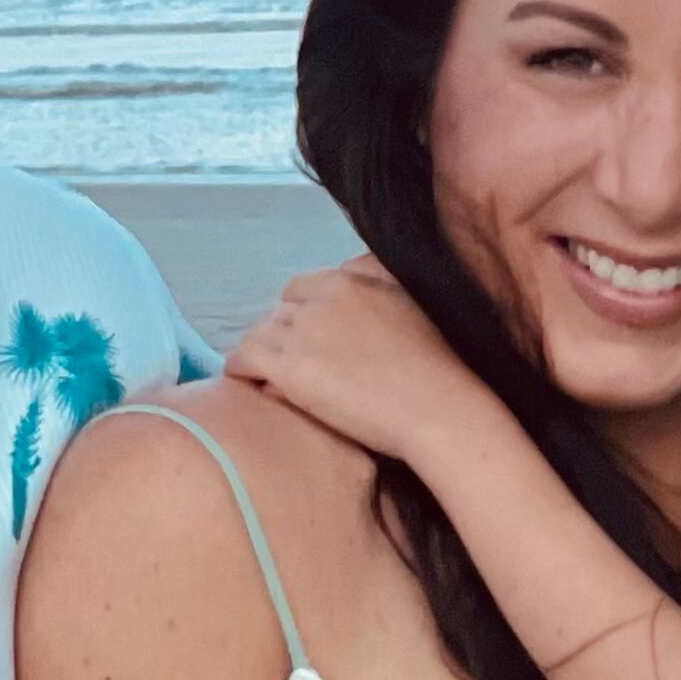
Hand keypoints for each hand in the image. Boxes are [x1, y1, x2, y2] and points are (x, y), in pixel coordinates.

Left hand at [223, 256, 470, 460]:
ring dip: (260, 352)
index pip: (304, 288)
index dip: (303, 314)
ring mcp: (304, 329)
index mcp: (354, 279)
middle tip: (286, 362)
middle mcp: (324, 296)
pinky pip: (245, 359)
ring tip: (264, 375)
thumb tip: (351, 271)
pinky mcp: (290, 366)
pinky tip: (247, 383)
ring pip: (260, 332)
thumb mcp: (411, 304)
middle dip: (281, 333)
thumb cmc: (438, 368)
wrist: (438, 408)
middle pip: (280, 310)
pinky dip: (242, 369)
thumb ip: (379, 286)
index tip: (308, 338)